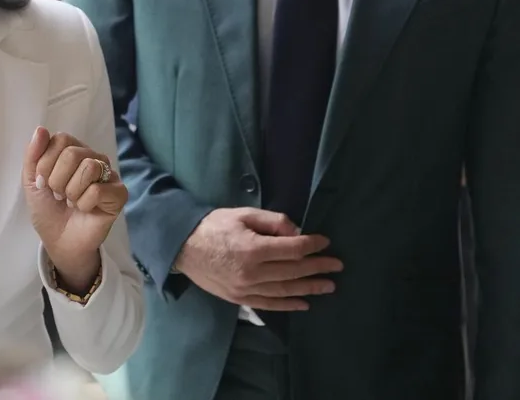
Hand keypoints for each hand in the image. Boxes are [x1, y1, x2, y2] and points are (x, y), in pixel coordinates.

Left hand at [23, 127, 125, 292]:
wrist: (59, 241)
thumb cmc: (48, 209)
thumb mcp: (32, 181)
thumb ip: (33, 155)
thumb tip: (41, 129)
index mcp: (73, 150)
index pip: (61, 139)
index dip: (46, 163)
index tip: (44, 182)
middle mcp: (93, 157)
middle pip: (73, 154)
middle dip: (57, 180)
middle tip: (59, 195)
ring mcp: (108, 174)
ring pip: (88, 168)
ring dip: (71, 192)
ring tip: (72, 201)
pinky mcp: (119, 193)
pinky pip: (98, 190)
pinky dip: (84, 204)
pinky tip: (85, 209)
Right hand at [174, 207, 342, 311]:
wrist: (182, 246)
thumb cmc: (213, 226)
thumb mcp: (243, 215)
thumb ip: (272, 222)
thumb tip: (296, 233)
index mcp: (253, 249)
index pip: (292, 249)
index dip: (312, 245)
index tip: (326, 242)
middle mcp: (252, 273)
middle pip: (292, 271)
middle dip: (317, 267)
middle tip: (337, 265)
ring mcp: (245, 289)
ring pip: (284, 291)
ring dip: (309, 288)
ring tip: (329, 286)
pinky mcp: (239, 299)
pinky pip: (269, 304)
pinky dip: (288, 304)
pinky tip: (304, 303)